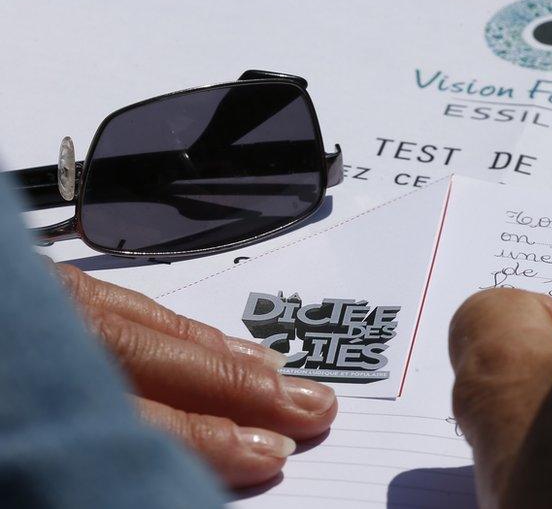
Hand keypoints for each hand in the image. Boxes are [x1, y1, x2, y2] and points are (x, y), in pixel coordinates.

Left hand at [55, 264, 337, 487]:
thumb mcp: (19, 474)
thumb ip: (107, 457)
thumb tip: (185, 464)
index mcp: (29, 396)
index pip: (136, 424)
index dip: (210, 440)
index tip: (270, 453)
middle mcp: (46, 336)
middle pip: (160, 363)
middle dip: (244, 390)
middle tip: (313, 406)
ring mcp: (43, 304)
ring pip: (150, 324)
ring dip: (221, 353)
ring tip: (278, 374)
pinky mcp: (40, 285)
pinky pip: (123, 301)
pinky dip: (178, 325)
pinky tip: (215, 341)